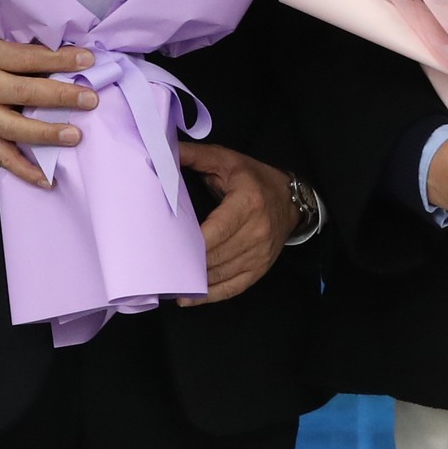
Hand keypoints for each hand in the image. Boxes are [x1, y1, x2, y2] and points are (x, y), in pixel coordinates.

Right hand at [0, 36, 99, 186]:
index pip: (28, 58)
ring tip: (74, 136)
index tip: (87, 61)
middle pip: (26, 92)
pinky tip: (48, 179)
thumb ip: (19, 51)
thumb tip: (63, 55)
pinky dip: (25, 170)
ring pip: (16, 129)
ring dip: (47, 133)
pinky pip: (4, 158)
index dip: (59, 59)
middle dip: (61, 96)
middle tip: (90, 99)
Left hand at [174, 143, 296, 303]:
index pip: (216, 231)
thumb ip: (196, 156)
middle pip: (215, 256)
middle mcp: (257, 231)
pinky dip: (209, 295)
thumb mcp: (227, 160)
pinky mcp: (260, 268)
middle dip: (186, 263)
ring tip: (166, 282)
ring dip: (194, 281)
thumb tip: (163, 150)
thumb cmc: (254, 178)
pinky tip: (189, 298)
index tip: (164, 248)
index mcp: (248, 202)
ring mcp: (260, 253)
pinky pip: (233, 288)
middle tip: (156, 267)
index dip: (190, 243)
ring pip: (221, 274)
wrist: (290, 199)